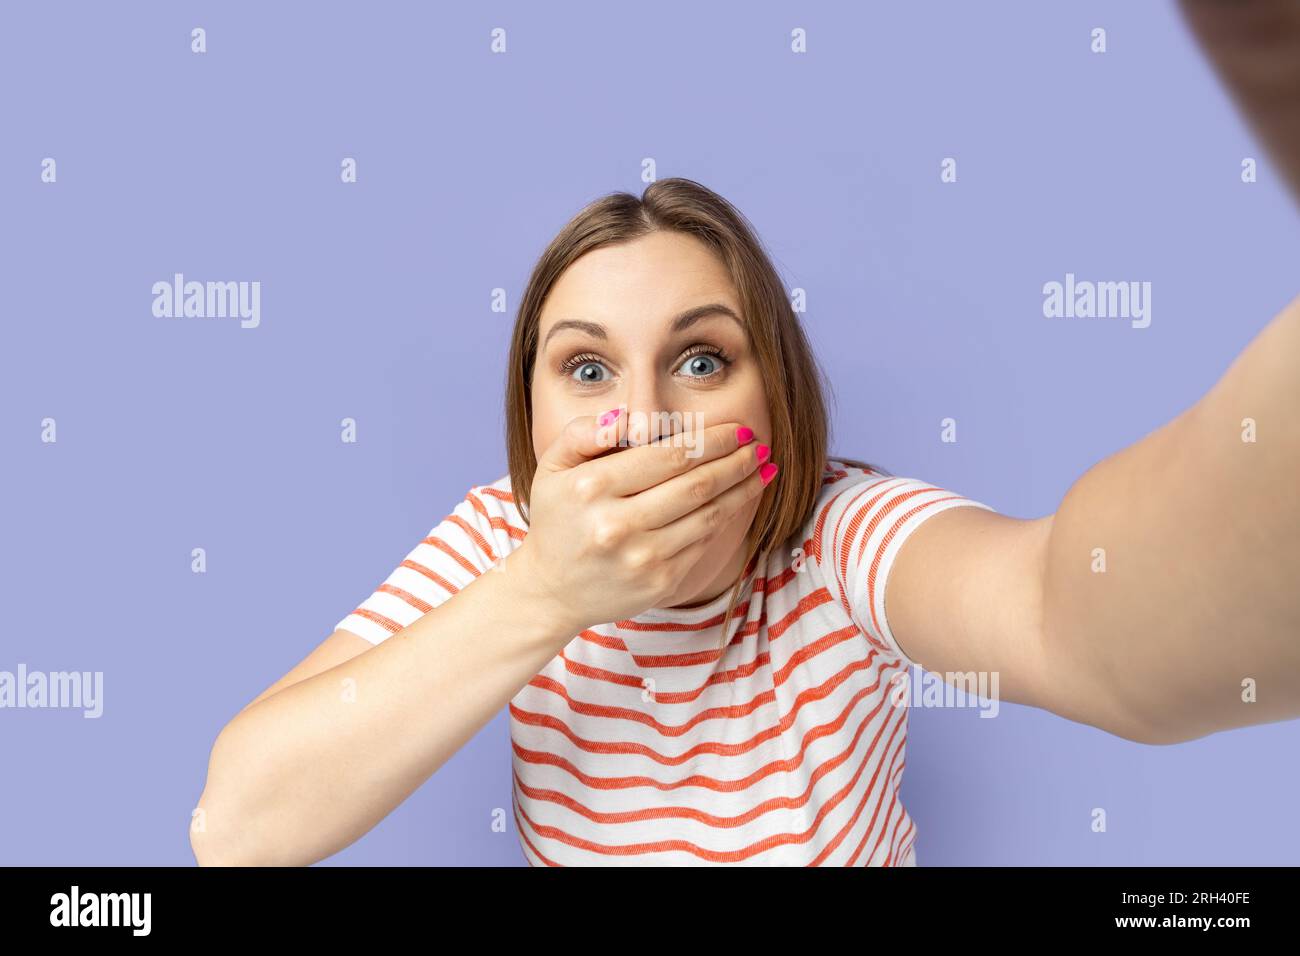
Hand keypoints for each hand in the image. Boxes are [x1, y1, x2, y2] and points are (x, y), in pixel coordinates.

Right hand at [512, 410, 773, 632]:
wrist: (552, 591)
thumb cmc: (558, 520)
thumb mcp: (552, 467)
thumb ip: (584, 433)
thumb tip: (628, 418)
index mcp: (592, 487)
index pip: (668, 455)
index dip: (712, 440)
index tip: (737, 428)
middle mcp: (617, 524)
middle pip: (696, 484)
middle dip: (736, 460)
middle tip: (759, 444)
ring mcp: (641, 558)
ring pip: (709, 515)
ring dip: (743, 489)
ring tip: (762, 469)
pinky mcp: (660, 583)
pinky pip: (704, 543)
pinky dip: (726, 519)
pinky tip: (739, 500)